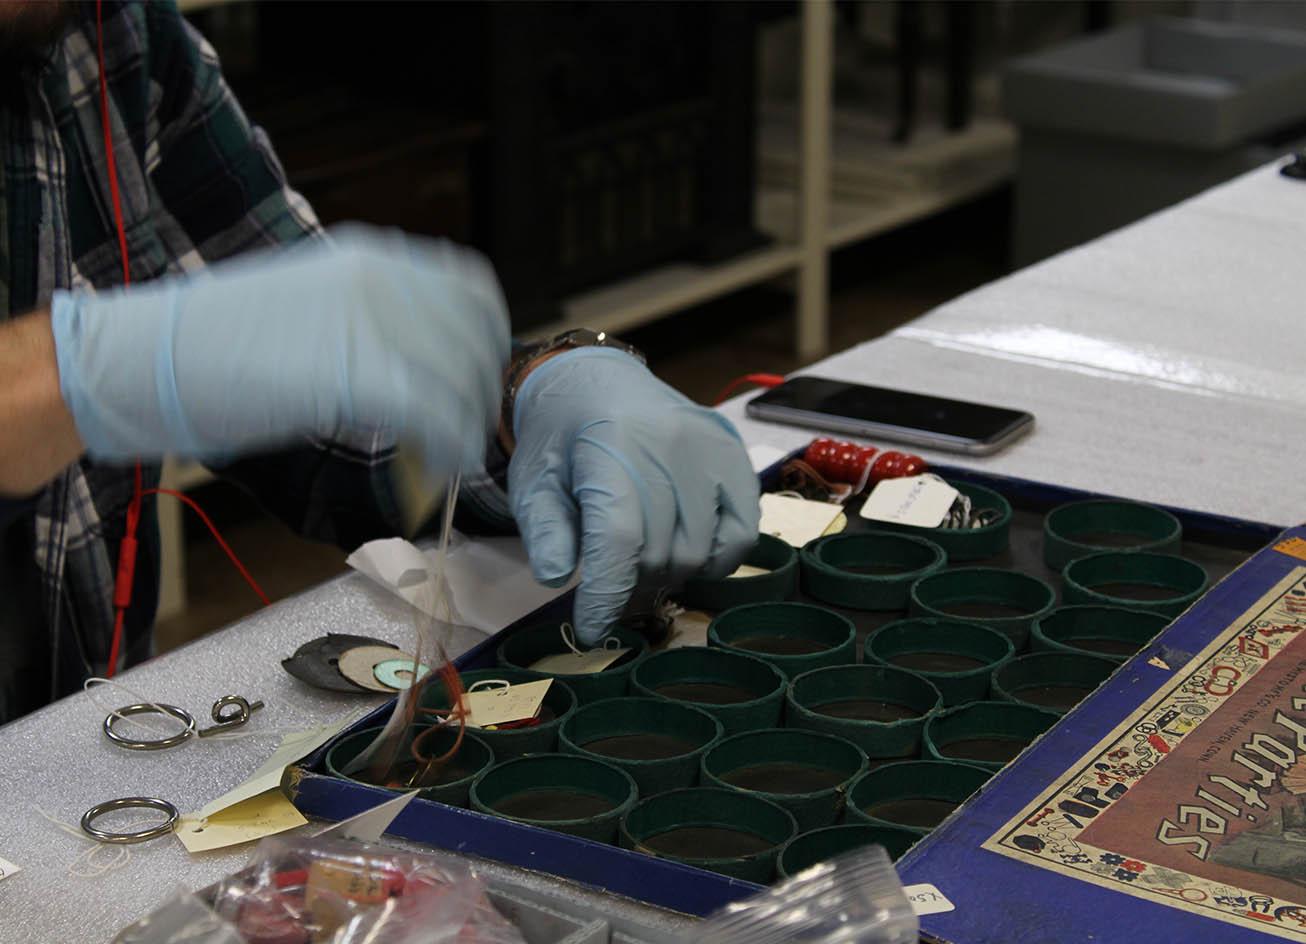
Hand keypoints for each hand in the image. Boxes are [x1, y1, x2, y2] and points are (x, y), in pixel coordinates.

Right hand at [51, 226, 509, 475]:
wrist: (150, 356)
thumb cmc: (221, 342)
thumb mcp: (315, 305)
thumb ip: (373, 318)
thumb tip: (422, 360)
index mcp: (372, 255)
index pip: (472, 286)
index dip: (488, 338)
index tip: (477, 377)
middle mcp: (380, 277)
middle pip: (477, 338)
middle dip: (480, 391)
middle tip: (464, 430)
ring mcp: (369, 321)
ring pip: (463, 379)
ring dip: (467, 425)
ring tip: (447, 456)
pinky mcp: (355, 373)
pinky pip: (437, 414)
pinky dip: (450, 447)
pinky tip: (437, 467)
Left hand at [509, 347, 759, 643]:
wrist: (600, 383)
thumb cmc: (562, 439)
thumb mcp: (534, 480)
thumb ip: (544, 529)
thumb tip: (557, 578)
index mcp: (609, 446)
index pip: (618, 538)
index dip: (607, 594)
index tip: (591, 630)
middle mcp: (667, 445)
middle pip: (659, 552)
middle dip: (631, 584)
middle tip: (613, 584)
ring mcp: (709, 449)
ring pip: (699, 551)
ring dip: (669, 574)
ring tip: (643, 563)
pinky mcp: (736, 457)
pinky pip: (742, 533)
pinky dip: (718, 559)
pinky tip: (688, 552)